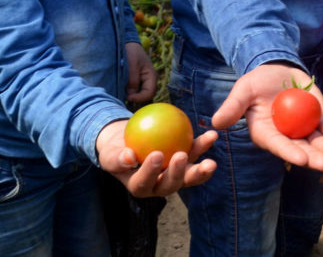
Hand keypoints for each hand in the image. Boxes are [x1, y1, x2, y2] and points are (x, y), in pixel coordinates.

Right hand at [96, 120, 217, 197]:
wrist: (127, 140)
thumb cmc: (115, 149)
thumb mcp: (109, 153)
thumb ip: (116, 158)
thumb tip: (128, 158)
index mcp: (140, 187)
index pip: (144, 183)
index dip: (151, 172)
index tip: (155, 154)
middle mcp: (160, 186)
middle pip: (171, 185)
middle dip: (178, 174)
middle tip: (181, 155)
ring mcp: (175, 175)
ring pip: (189, 174)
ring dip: (201, 168)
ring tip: (211, 161)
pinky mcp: (185, 162)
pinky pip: (195, 154)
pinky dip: (204, 146)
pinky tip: (212, 135)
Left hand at [125, 41, 157, 104]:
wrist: (126, 43)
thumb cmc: (131, 52)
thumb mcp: (131, 65)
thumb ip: (132, 81)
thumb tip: (130, 96)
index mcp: (152, 75)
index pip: (149, 93)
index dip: (139, 98)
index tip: (127, 97)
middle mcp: (150, 80)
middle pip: (146, 95)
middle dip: (136, 98)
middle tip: (123, 98)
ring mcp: (144, 80)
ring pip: (140, 94)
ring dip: (132, 95)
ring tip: (122, 95)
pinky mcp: (137, 80)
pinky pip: (136, 90)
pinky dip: (130, 92)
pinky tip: (122, 91)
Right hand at [211, 63, 322, 170]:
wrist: (275, 68)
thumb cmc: (255, 82)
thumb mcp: (243, 91)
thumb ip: (233, 107)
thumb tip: (216, 123)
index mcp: (266, 133)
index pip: (279, 146)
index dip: (290, 153)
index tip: (301, 159)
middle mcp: (286, 135)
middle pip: (301, 149)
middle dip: (314, 157)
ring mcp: (303, 127)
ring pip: (316, 142)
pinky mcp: (316, 115)